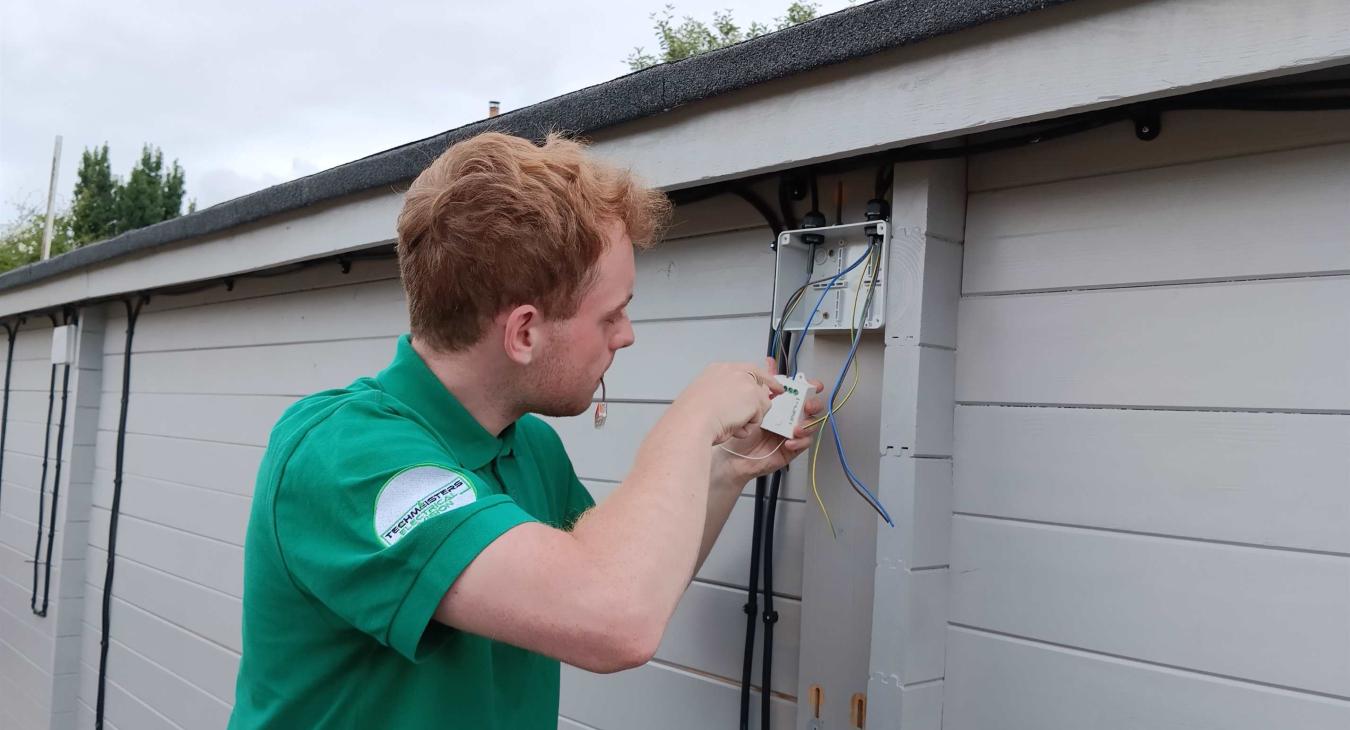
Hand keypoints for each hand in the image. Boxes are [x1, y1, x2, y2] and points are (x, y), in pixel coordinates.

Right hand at [671, 359, 783, 444]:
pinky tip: (733, 427)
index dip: (761, 378)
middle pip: (759, 382)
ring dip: (749, 417)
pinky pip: (759, 416)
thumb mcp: (705, 398)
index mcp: (717, 370)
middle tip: (765, 406)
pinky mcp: (753, 396)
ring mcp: (744, 382)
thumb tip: (737, 404)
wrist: (691, 421)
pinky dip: (748, 426)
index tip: (771, 385)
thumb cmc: (690, 416)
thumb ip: (723, 395)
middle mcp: (733, 371)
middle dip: (762, 398)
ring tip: (730, 423)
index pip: (746, 370)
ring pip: (761, 403)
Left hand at [715, 358, 824, 480]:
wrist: (731, 454)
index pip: (803, 393)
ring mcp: (792, 433)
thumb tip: (770, 362)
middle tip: (806, 406)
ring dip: (807, 425)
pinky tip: (789, 440)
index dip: (812, 388)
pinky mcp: (792, 448)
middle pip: (812, 408)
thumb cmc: (740, 428)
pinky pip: (804, 444)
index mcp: (783, 404)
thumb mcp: (750, 400)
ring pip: (812, 426)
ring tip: (796, 427)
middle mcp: (789, 418)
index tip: (814, 385)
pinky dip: (799, 441)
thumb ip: (764, 381)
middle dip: (813, 405)